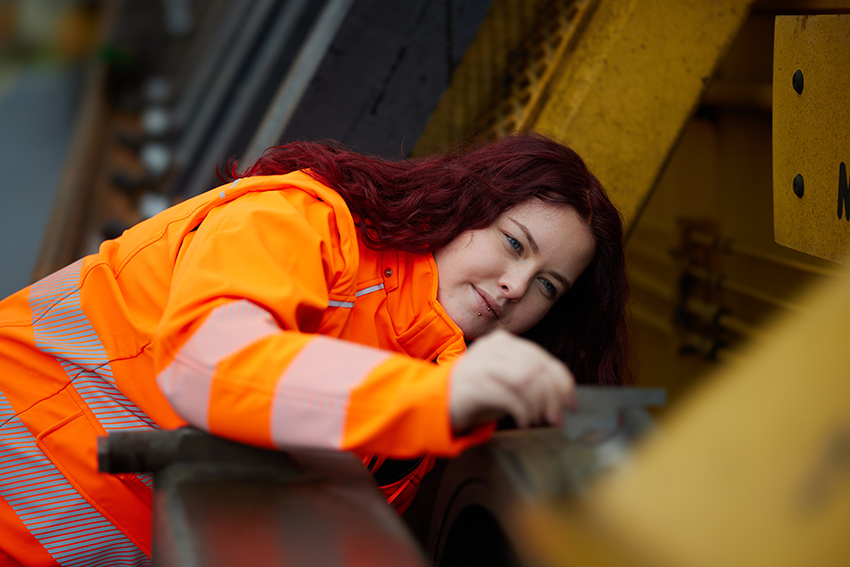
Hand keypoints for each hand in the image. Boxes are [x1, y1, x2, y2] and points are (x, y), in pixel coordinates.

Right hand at [449, 330, 576, 431]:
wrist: (436, 400)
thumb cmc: (477, 394)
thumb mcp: (508, 382)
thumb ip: (533, 381)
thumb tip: (564, 397)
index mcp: (504, 342)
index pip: (543, 358)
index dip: (563, 382)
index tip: (572, 404)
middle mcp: (493, 348)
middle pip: (537, 368)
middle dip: (553, 396)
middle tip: (557, 418)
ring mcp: (481, 363)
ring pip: (526, 378)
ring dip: (539, 404)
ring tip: (540, 420)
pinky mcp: (472, 382)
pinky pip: (509, 395)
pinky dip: (523, 411)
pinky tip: (524, 421)